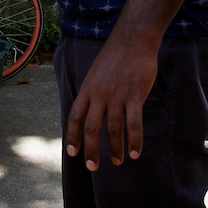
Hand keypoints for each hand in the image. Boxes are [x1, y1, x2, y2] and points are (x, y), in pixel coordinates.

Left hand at [64, 33, 158, 170]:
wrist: (133, 40)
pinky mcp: (134, 95)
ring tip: (118, 161)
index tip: (72, 153)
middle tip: (92, 168)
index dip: (72, 136)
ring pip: (112, 129)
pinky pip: (133, 123)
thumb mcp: (96, 74)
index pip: (75, 117)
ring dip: (115, 149)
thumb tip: (92, 112)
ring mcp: (117, 95)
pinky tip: (135, 153)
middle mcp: (99, 94)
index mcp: (87, 89)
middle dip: (91, 150)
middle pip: (90, 128)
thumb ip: (93, 93)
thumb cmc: (115, 57)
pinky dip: (134, 140)